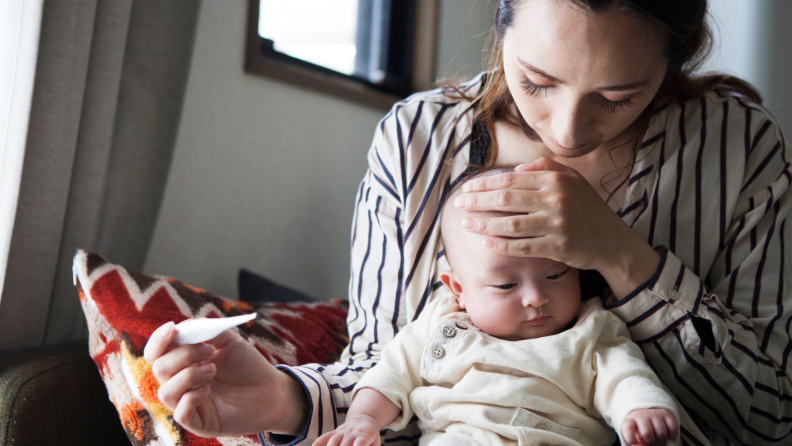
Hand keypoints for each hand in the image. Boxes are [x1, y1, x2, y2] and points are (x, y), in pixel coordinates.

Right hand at [143, 321, 306, 436]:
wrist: (271, 389)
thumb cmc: (248, 365)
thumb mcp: (229, 341)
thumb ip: (207, 331)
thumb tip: (184, 326)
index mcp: (183, 363)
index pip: (156, 353)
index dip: (158, 340)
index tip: (172, 328)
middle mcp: (181, 384)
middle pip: (159, 368)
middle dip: (183, 355)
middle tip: (210, 351)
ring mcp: (188, 404)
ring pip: (165, 392)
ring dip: (188, 375)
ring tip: (212, 370)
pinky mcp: (200, 423)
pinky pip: (180, 413)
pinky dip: (191, 397)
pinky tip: (208, 389)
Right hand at [312, 415, 380, 445]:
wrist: (364, 419)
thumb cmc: (370, 436)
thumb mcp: (375, 443)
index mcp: (364, 436)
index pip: (359, 444)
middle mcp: (352, 433)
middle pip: (344, 445)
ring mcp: (343, 432)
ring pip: (333, 440)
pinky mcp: (336, 431)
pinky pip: (326, 435)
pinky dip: (319, 441)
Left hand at [456, 157, 659, 297]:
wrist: (612, 241)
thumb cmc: (586, 208)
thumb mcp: (572, 180)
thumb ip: (545, 168)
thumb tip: (516, 170)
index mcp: (556, 180)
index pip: (510, 181)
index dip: (484, 185)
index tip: (465, 189)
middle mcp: (556, 200)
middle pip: (506, 200)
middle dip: (477, 202)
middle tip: (458, 204)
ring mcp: (557, 224)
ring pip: (510, 225)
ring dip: (484, 225)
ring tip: (465, 224)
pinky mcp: (558, 247)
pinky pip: (523, 247)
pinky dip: (503, 245)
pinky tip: (486, 242)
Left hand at [621, 408, 678, 445]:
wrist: (646, 413)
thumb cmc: (639, 428)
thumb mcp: (633, 434)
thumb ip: (636, 441)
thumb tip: (642, 445)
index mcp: (629, 420)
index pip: (628, 429)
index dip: (631, 439)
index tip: (634, 442)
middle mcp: (641, 414)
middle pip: (647, 434)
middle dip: (650, 440)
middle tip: (649, 438)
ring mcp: (654, 413)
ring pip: (661, 433)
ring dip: (661, 438)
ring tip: (657, 434)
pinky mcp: (666, 413)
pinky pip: (673, 428)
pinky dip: (672, 434)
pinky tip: (667, 434)